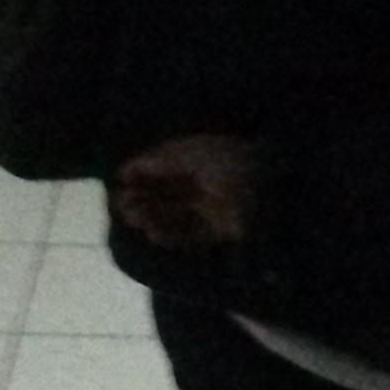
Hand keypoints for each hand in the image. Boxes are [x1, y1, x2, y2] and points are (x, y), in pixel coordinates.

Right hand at [114, 133, 256, 247]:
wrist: (267, 188)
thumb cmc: (227, 162)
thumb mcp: (188, 153)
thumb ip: (156, 160)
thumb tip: (125, 169)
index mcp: (202, 155)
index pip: (166, 164)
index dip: (143, 172)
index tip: (121, 179)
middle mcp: (208, 180)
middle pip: (169, 191)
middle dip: (144, 198)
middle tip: (123, 207)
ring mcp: (216, 207)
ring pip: (177, 213)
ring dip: (153, 217)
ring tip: (135, 220)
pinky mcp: (222, 231)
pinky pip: (191, 234)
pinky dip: (171, 235)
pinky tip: (153, 234)